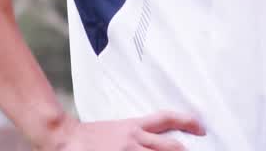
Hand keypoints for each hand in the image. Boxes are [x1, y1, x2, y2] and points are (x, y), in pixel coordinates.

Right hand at [39, 112, 205, 150]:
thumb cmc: (89, 136)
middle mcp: (135, 140)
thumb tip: (150, 138)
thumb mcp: (116, 129)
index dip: (188, 122)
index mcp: (134, 127)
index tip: (201, 127)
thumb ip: (135, 133)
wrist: (64, 138)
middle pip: (172, 146)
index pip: (167, 119)